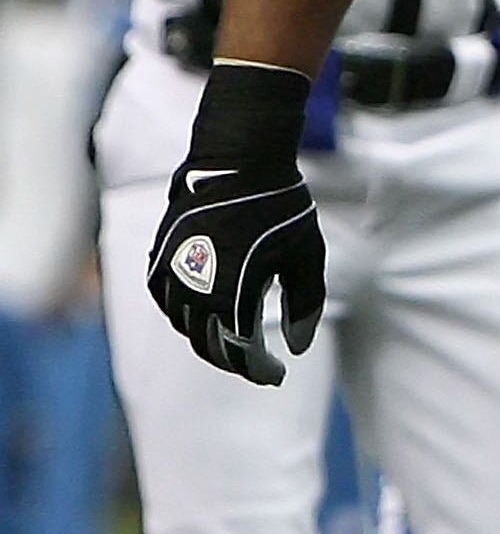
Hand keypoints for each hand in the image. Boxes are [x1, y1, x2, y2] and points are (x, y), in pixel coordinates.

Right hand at [147, 60, 324, 384]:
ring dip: (209, 339)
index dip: (260, 370)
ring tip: (236, 341)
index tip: (278, 374)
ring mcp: (171, 273)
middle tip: (259, 363)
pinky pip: (167, 302)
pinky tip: (206, 314)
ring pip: (185, 326)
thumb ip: (305, 305)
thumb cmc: (279, 207)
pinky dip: (185, 316)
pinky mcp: (159, 257)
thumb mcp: (306, 256)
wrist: (237, 159)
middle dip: (235, 359)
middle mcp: (194, 290)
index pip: (241, 353)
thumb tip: (295, 348)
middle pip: (209, 346)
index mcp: (232, 295)